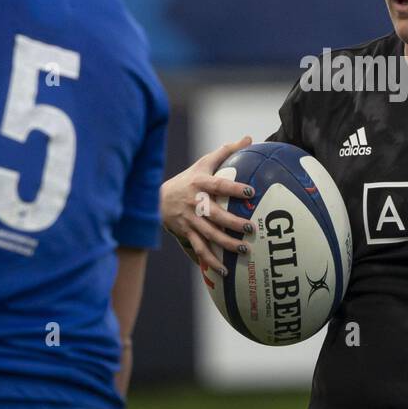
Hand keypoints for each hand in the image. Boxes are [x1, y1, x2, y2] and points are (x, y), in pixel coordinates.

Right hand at [160, 136, 255, 276]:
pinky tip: (225, 270)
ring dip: (226, 244)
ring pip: (208, 235)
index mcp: (200, 184)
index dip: (234, 187)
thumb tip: (250, 137)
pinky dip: (210, 261)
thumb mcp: (203, 162)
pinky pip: (199, 250)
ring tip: (244, 250)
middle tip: (251, 228)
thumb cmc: (188, 179)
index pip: (218, 185)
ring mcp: (189, 220)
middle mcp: (194, 203)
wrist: (156, 199)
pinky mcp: (185, 234)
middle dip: (233, 223)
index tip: (251, 191)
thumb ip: (226, 151)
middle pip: (215, 215)